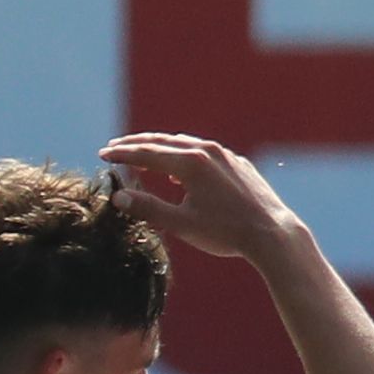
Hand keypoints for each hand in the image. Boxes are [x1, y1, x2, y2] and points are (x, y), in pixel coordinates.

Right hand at [98, 134, 306, 262]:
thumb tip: (118, 196)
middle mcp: (208, 151)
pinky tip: (180, 170)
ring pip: (186, 144)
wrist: (271, 232)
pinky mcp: (238, 164)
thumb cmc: (224, 231)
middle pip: (164, 142)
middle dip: (137, 144)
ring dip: (161, 148)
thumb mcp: (181, 224)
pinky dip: (185, 155)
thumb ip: (148, 208)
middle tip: (114, 146)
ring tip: (143, 155)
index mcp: (190, 163)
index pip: (147, 152)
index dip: (122, 153)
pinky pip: (205, 153)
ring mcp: (226, 156)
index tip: (103, 154)